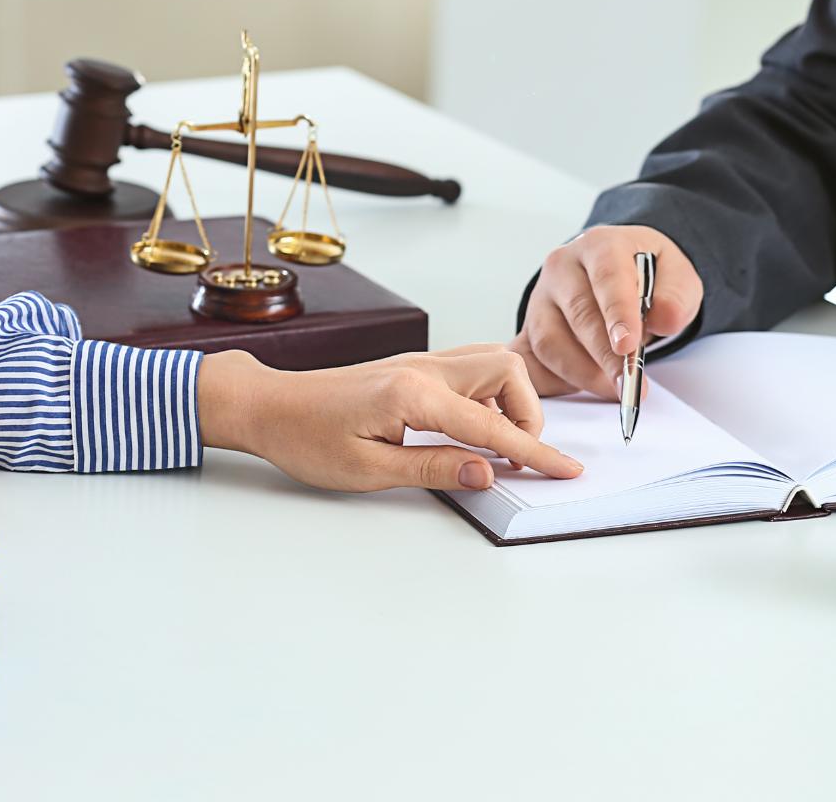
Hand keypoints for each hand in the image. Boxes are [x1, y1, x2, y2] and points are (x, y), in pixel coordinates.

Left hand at [197, 345, 584, 492]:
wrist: (270, 405)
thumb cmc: (306, 437)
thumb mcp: (368, 470)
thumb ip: (433, 468)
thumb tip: (486, 473)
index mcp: (414, 394)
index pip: (492, 427)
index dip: (534, 453)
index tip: (565, 469)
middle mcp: (424, 367)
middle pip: (508, 371)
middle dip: (528, 414)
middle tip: (517, 457)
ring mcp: (421, 362)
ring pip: (493, 363)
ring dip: (510, 402)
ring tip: (496, 446)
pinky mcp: (415, 367)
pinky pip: (471, 369)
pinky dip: (488, 396)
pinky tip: (471, 428)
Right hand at [512, 225, 703, 399]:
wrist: (621, 272)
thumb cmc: (646, 275)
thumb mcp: (676, 275)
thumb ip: (676, 294)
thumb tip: (666, 319)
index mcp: (600, 245)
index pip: (606, 276)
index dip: (617, 313)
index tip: (628, 345)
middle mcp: (562, 267)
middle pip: (578, 313)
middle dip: (604, 355)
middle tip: (629, 383)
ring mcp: (540, 299)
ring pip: (549, 341)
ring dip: (582, 373)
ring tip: (614, 387)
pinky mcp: (529, 329)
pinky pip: (530, 361)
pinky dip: (552, 382)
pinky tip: (580, 387)